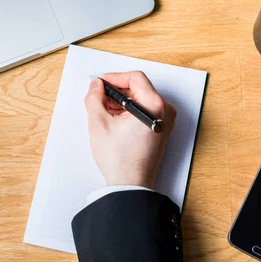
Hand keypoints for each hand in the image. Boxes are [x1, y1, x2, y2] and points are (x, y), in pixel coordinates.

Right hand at [84, 71, 176, 188]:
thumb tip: (96, 86)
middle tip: (100, 97)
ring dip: (122, 101)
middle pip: (139, 87)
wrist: (131, 184)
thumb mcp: (99, 123)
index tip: (102, 83)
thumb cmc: (121, 160)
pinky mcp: (161, 128)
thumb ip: (94, 97)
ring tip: (105, 111)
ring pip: (141, 99)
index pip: (135, 78)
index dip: (115, 77)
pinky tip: (115, 119)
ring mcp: (165, 121)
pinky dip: (130, 110)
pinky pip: (145, 110)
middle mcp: (165, 111)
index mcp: (154, 106)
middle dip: (117, 91)